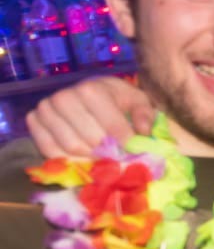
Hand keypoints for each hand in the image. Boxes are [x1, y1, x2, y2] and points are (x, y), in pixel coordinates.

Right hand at [27, 76, 155, 156]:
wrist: (89, 92)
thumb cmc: (116, 99)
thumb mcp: (137, 101)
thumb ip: (144, 115)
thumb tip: (144, 132)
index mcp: (91, 90)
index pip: (111, 127)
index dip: (125, 144)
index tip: (134, 152)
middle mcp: (64, 98)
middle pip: (89, 141)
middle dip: (107, 153)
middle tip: (118, 159)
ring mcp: (45, 109)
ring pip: (70, 148)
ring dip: (89, 158)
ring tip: (102, 157)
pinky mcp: (34, 120)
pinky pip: (48, 150)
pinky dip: (68, 159)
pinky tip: (82, 157)